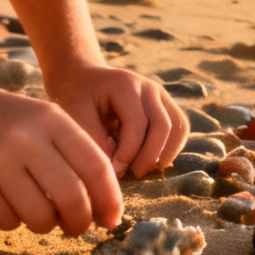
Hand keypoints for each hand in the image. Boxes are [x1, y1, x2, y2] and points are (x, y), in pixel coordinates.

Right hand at [0, 73, 122, 235]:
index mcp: (51, 118)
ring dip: (43, 224)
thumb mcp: (36, 119)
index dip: (110, 200)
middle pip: (73, 198)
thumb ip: (68, 155)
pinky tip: (1, 202)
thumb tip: (99, 209)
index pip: (96, 167)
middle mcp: (27, 137)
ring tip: (34, 210)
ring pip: (41, 217)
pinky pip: (7, 221)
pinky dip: (10, 220)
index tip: (112, 220)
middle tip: (74, 227)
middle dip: (79, 222)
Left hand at [47, 63, 190, 178]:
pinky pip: (180, 128)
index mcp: (125, 84)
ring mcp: (161, 95)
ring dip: (164, 154)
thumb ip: (93, 138)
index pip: (137, 123)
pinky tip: (149, 161)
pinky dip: (170, 148)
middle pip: (163, 126)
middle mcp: (148, 87)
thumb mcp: (75, 114)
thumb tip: (115, 167)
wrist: (83, 79)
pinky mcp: (166, 105)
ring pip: (178, 128)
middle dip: (149, 157)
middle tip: (131, 175)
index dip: (128, 153)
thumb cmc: (76, 98)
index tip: (112, 172)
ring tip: (141, 169)